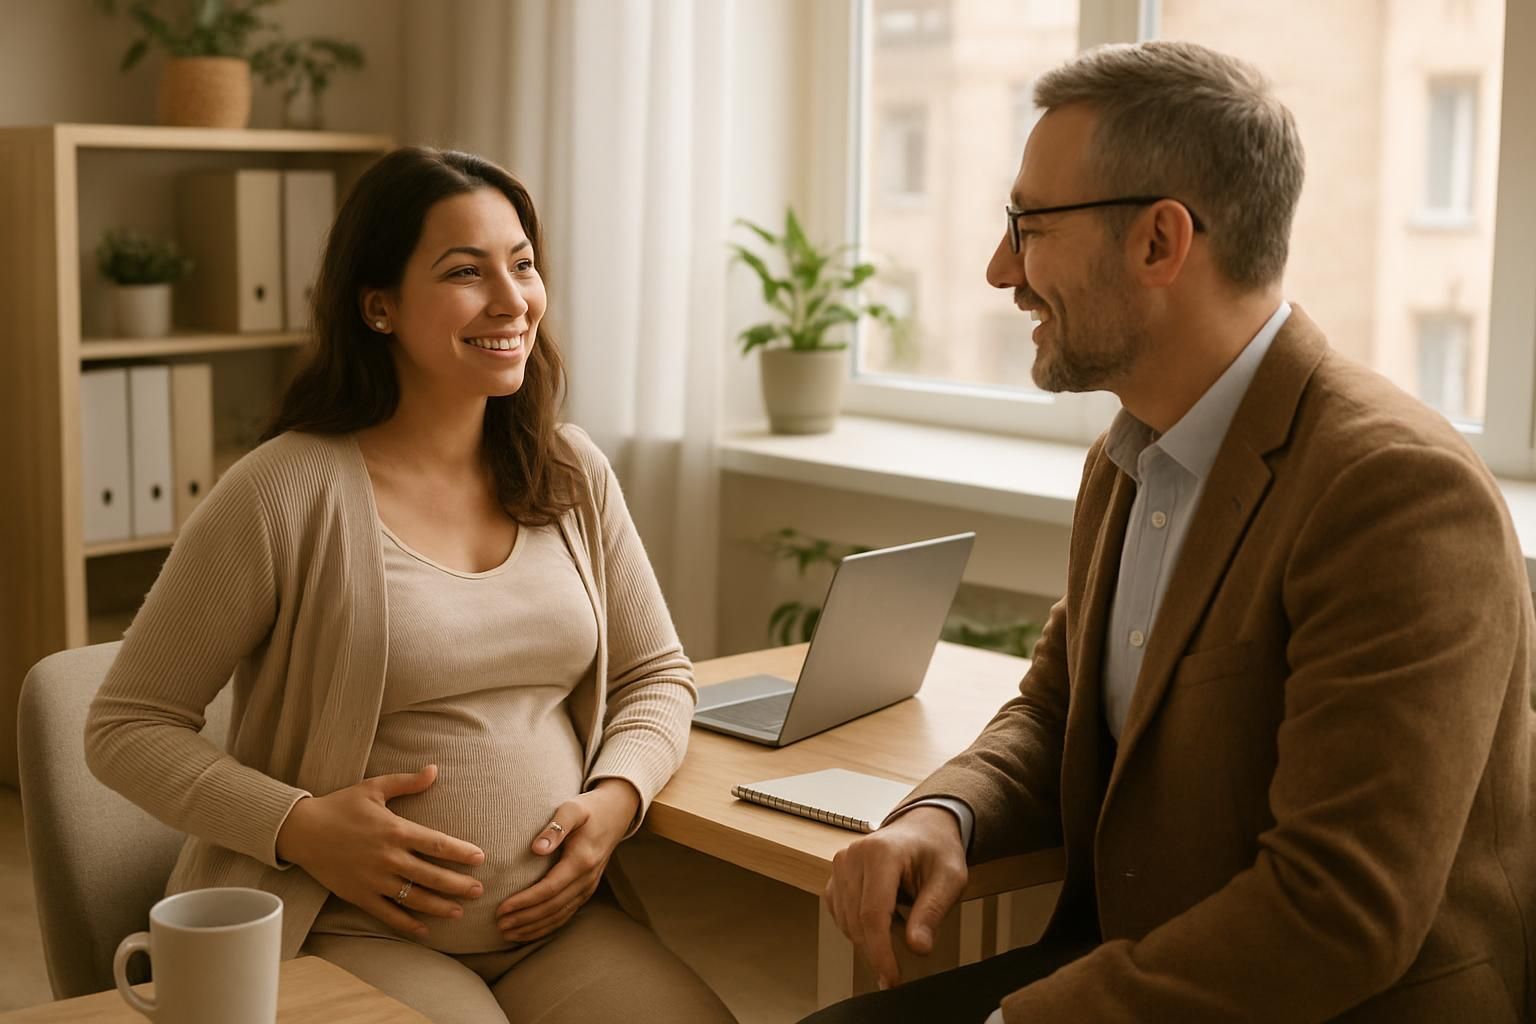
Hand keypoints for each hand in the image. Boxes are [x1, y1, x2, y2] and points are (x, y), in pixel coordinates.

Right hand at [276, 764, 485, 937]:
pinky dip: (407, 924)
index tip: (480, 858)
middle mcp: (388, 858)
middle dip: (458, 885)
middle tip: (479, 890)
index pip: (436, 844)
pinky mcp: (359, 895)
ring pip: (413, 898)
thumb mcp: (374, 787)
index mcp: (395, 830)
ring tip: (459, 912)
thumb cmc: (341, 806)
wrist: (302, 831)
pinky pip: (388, 914)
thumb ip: (407, 782)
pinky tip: (425, 930)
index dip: (460, 852)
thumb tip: (435, 769)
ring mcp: (374, 880)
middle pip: (431, 875)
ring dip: (439, 907)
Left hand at [495, 779, 639, 941]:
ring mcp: (588, 887)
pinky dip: (546, 926)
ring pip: (559, 916)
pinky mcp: (586, 890)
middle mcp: (586, 879)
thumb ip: (556, 827)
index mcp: (581, 860)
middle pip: (552, 907)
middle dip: (524, 919)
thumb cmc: (590, 809)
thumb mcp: (573, 808)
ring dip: (533, 927)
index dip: (525, 901)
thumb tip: (537, 848)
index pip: (549, 888)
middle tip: (499, 925)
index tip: (502, 908)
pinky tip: (529, 931)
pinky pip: (565, 914)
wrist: (616, 814)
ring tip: (508, 933)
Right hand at [823, 805, 968, 989]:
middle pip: (856, 922)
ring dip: (870, 939)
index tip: (891, 979)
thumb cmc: (937, 851)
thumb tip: (918, 948)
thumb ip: (932, 912)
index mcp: (881, 852)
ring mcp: (840, 865)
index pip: (873, 914)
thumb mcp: (950, 879)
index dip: (880, 952)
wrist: (922, 829)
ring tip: (901, 926)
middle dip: (876, 953)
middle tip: (896, 974)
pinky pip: (840, 915)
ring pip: (846, 922)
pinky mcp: (835, 877)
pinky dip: (859, 928)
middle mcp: (853, 856)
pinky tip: (884, 921)